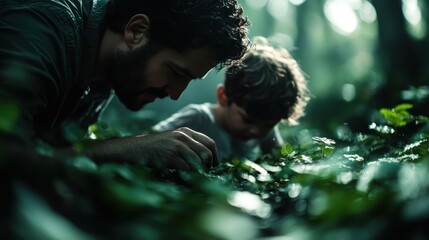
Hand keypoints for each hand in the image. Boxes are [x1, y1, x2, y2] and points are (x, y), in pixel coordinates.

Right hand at [87, 127, 218, 170]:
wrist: (134, 149)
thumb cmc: (155, 148)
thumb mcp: (173, 140)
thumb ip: (188, 146)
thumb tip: (205, 160)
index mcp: (186, 131)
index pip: (210, 142)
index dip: (215, 156)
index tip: (215, 166)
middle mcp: (183, 136)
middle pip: (207, 152)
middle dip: (209, 166)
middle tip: (206, 174)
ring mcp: (176, 145)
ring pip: (198, 161)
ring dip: (199, 172)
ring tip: (195, 177)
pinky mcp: (170, 155)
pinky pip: (187, 168)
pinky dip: (189, 175)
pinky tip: (185, 178)